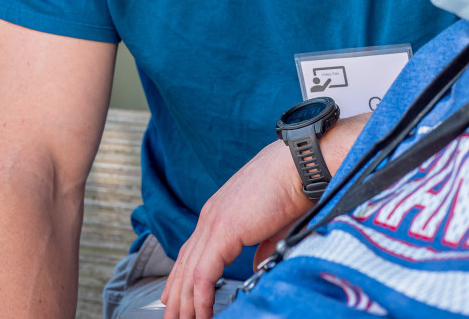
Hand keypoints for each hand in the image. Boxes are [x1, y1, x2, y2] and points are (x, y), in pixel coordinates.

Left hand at [161, 139, 311, 318]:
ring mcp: (214, 221)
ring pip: (189, 272)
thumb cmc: (291, 187)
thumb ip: (262, 246)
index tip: (174, 297)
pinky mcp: (223, 231)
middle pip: (185, 263)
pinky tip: (202, 315)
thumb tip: (257, 265)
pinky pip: (203, 274)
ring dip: (185, 303)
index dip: (181, 276)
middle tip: (170, 318)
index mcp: (219, 211)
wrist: (298, 165)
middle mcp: (211, 215)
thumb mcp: (273, 224)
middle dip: (176, 295)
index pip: (192, 250)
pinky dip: (200, 298)